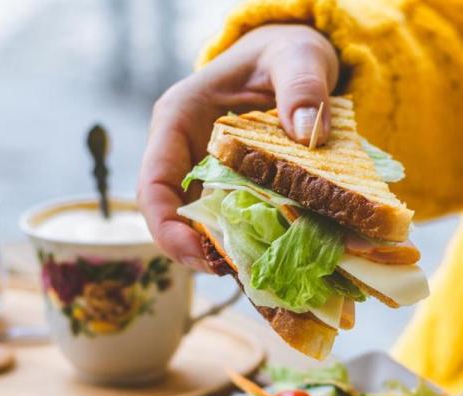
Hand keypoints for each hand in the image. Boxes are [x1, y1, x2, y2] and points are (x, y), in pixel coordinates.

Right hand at [137, 24, 337, 270]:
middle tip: (238, 273)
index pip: (154, 182)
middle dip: (202, 252)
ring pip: (210, 229)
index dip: (166, 225)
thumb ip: (302, 85)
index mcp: (180, 120)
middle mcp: (189, 155)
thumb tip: (307, 131)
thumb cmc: (286, 53)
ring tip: (266, 275)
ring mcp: (215, 178)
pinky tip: (287, 260)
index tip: (196, 253)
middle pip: (177, 218)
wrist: (299, 61)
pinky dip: (261, 246)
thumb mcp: (297, 56)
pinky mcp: (243, 192)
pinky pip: (243, 226)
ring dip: (234, 255)